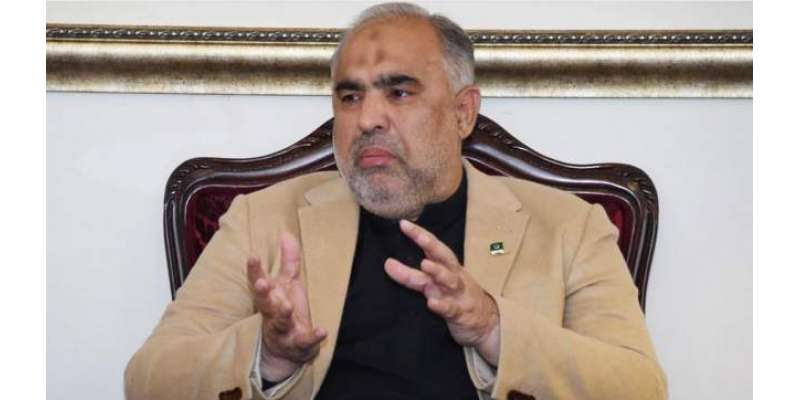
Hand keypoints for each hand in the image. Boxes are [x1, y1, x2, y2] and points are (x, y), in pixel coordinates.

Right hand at [247, 232, 326, 381]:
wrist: (286, 350)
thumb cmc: (284, 310)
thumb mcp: (287, 285)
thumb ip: (288, 261)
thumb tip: (286, 233)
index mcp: (269, 298)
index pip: (258, 282)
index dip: (255, 270)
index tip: (253, 255)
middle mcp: (272, 314)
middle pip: (264, 303)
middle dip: (262, 293)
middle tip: (262, 283)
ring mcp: (284, 331)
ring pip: (280, 323)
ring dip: (283, 315)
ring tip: (286, 306)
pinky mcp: (298, 344)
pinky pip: (305, 341)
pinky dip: (313, 337)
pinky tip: (322, 331)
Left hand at [385, 220, 500, 364]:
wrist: (486, 323)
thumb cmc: (457, 298)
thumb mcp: (436, 285)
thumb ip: (411, 276)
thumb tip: (387, 264)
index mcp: (448, 267)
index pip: (433, 247)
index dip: (420, 235)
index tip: (403, 224)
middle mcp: (454, 277)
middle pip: (444, 258)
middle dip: (431, 245)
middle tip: (418, 235)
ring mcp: (458, 294)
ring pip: (450, 280)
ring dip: (438, 271)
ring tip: (424, 264)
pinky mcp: (461, 314)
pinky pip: (451, 309)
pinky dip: (442, 305)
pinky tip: (431, 303)